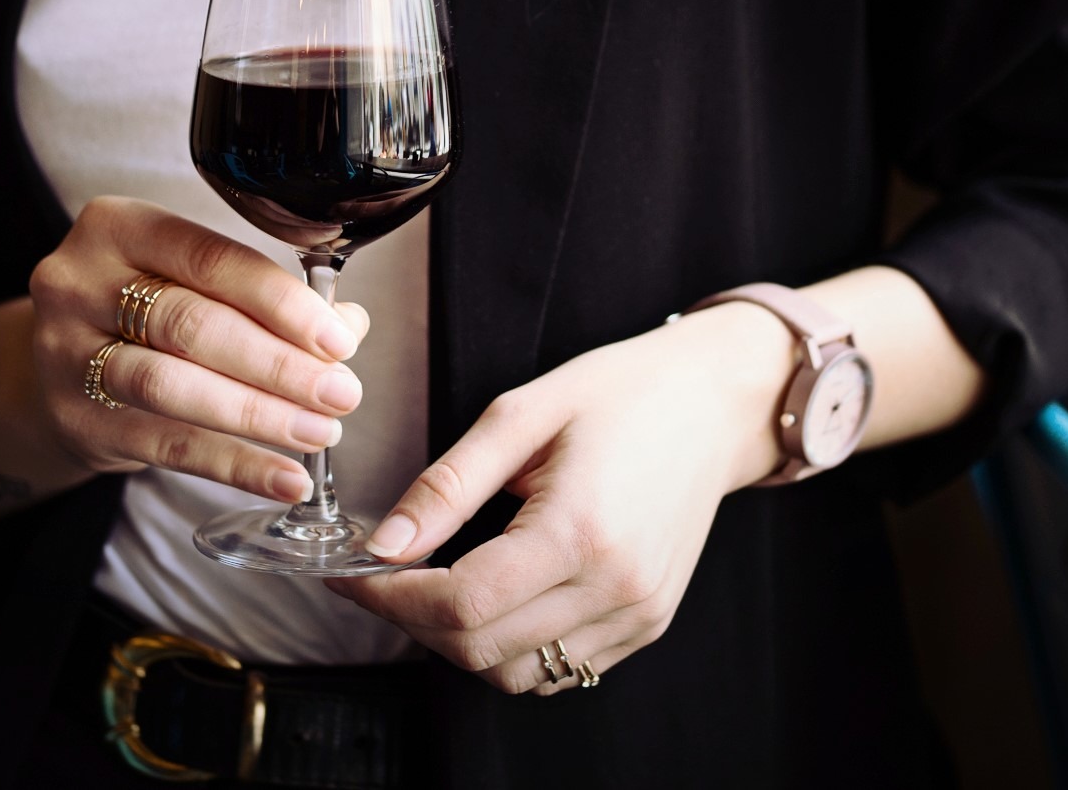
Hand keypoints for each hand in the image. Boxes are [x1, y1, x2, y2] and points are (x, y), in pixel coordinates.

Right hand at [27, 197, 368, 502]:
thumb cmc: (148, 311)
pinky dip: (234, 465)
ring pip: (172, 386)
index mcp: (119, 227)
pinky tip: (284, 477)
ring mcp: (67, 352)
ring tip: (319, 433)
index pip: (211, 259)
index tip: (337, 340)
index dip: (281, 302)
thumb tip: (346, 326)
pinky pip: (165, 446)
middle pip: (192, 325)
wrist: (63, 364)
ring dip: (258, 415)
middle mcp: (81, 282)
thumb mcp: (196, 282)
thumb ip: (269, 298)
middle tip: (341, 394)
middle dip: (278, 365)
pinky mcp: (74, 418)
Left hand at [324, 303, 790, 693]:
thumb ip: (446, 487)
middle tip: (384, 577)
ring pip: (517, 674)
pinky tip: (496, 594)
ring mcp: (637, 613)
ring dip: (460, 642)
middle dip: (414, 622)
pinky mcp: (647, 622)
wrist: (714, 402)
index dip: (392, 599)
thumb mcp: (519, 415)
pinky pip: (560, 667)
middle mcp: (615, 587)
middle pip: (481, 651)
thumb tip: (382, 546)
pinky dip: (511, 645)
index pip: (461, 606)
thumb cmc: (621, 393)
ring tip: (437, 585)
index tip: (353, 575)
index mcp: (580, 531)